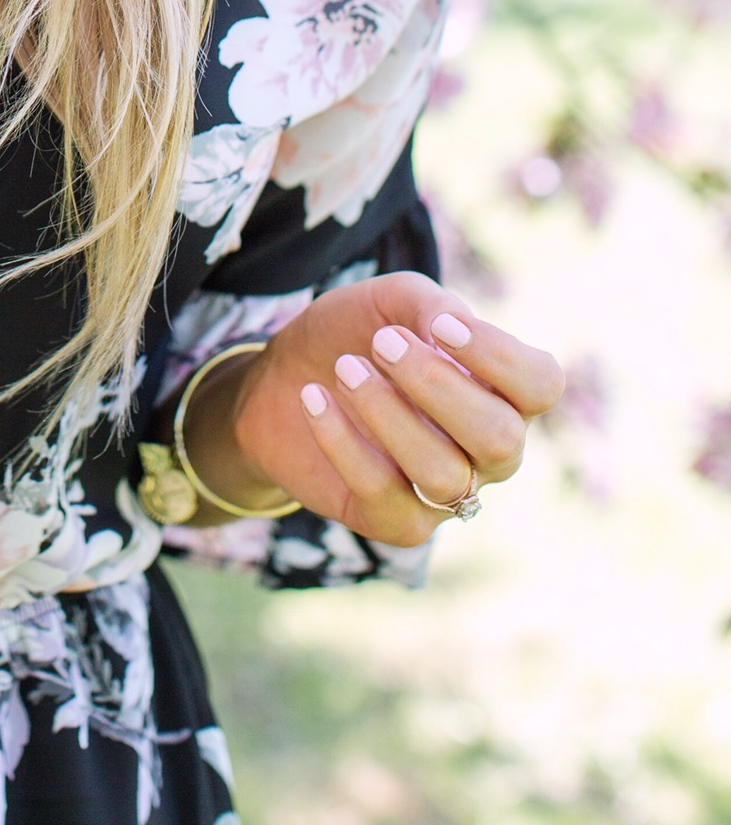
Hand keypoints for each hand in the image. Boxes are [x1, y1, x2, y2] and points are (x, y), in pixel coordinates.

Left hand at [197, 272, 563, 546]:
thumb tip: (453, 326)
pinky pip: (385, 496)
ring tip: (344, 368)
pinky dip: (343, 442)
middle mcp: (489, 451)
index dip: (500, 357)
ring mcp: (448, 494)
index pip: (541, 384)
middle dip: (437, 385)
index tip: (441, 326)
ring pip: (442, 475)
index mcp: (502, 392)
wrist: (282, 380)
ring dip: (387, 413)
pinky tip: (315, 398)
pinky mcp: (398, 522)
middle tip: (381, 342)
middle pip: (500, 438)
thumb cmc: (353, 335)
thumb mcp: (387, 301)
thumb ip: (427, 304)